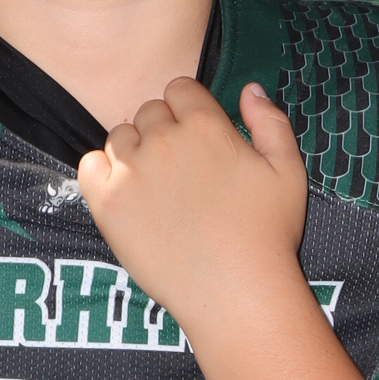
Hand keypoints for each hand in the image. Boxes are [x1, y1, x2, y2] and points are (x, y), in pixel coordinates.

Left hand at [77, 79, 308, 348]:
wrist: (235, 291)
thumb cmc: (268, 234)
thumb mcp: (289, 170)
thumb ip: (270, 121)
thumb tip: (248, 88)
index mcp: (206, 125)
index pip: (180, 88)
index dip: (190, 108)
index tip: (198, 136)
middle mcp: (164, 140)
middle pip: (149, 111)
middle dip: (164, 130)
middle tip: (181, 169)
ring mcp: (131, 171)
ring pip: (120, 136)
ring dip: (135, 151)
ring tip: (157, 186)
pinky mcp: (108, 202)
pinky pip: (89, 165)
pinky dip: (103, 172)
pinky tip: (127, 193)